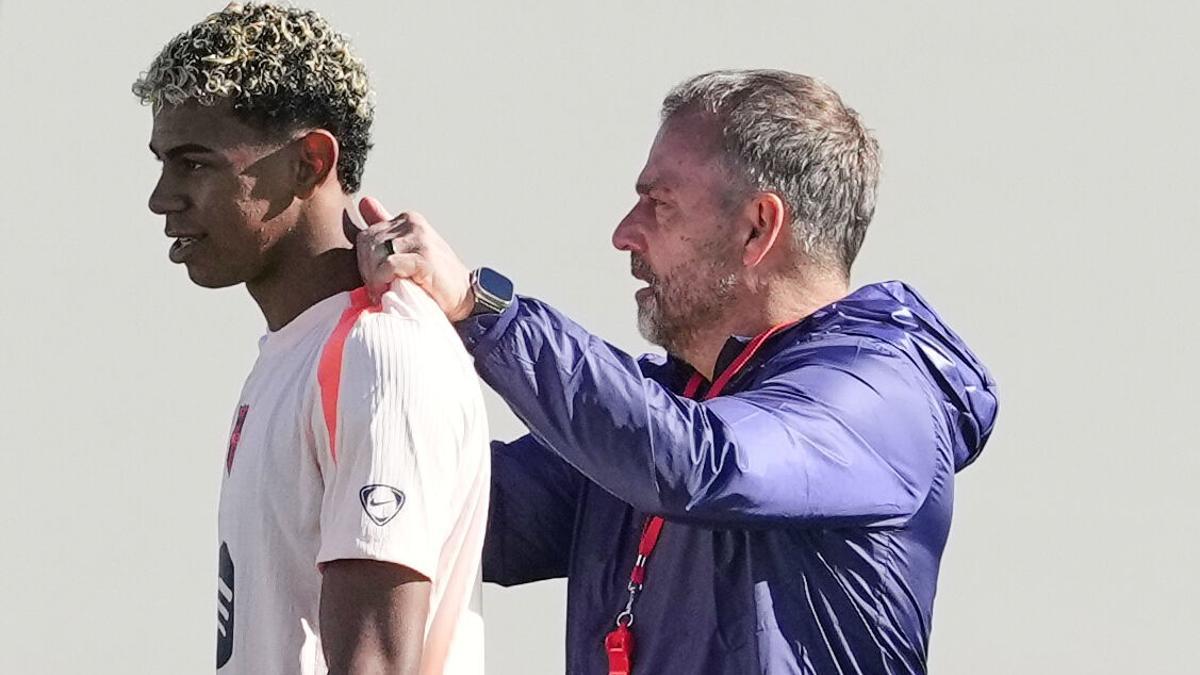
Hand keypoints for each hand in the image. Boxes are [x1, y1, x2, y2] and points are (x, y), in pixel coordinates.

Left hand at [356, 196, 475, 320]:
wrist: (463, 295)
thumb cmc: (435, 276)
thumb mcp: (407, 248)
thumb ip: (385, 224)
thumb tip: (365, 201)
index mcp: (408, 219)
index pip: (367, 235)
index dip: (364, 261)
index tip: (373, 279)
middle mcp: (414, 224)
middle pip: (369, 244)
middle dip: (367, 270)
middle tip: (376, 288)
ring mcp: (420, 239)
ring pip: (377, 253)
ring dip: (374, 276)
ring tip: (382, 291)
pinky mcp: (424, 257)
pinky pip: (389, 264)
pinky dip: (383, 280)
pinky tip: (389, 290)